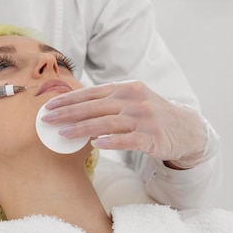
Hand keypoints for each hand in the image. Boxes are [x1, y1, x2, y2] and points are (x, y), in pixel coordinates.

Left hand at [41, 80, 214, 167]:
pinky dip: (110, 141)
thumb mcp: (130, 100)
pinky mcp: (152, 136)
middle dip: (67, 113)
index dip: (68, 99)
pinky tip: (96, 145)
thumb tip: (73, 107)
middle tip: (47, 119)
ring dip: (82, 128)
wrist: (186, 128)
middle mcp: (133, 99)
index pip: (90, 93)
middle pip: (94, 106)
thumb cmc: (149, 114)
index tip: (48, 106)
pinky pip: (127, 139)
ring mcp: (143, 118)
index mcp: (125, 88)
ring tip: (63, 134)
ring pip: (107, 122)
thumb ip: (106, 101)